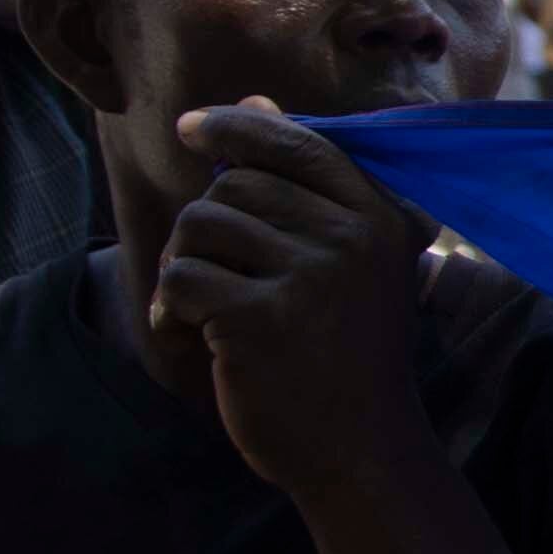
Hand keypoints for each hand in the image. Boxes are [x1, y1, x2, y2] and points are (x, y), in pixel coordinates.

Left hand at [147, 105, 436, 494]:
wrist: (361, 453)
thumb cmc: (348, 357)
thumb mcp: (350, 265)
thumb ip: (306, 187)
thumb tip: (254, 100)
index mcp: (382, 218)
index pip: (300, 143)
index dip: (238, 127)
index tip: (193, 130)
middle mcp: (352, 239)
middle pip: (236, 187)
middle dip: (205, 226)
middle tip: (208, 274)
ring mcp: (310, 278)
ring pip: (201, 225)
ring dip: (182, 264)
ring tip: (199, 306)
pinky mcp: (261, 319)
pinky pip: (182, 277)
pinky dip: (170, 306)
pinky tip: (188, 335)